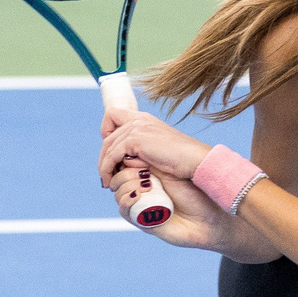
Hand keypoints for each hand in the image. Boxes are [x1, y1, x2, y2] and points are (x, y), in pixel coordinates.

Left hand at [97, 109, 212, 189]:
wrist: (194, 160)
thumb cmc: (182, 160)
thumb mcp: (158, 149)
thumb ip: (143, 149)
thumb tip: (126, 161)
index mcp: (144, 118)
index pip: (113, 115)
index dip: (107, 132)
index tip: (111, 152)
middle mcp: (138, 119)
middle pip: (107, 134)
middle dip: (103, 155)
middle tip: (105, 174)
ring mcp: (137, 128)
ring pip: (107, 145)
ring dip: (103, 165)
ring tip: (106, 181)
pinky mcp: (135, 140)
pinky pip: (112, 154)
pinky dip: (107, 168)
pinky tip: (110, 180)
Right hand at [110, 157, 229, 250]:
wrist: (207, 216)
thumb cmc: (194, 190)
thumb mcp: (167, 166)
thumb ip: (143, 157)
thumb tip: (121, 151)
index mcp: (145, 171)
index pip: (119, 161)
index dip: (121, 157)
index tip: (135, 155)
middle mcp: (139, 187)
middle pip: (113, 175)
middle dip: (124, 169)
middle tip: (144, 171)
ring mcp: (138, 204)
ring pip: (116, 191)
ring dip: (128, 184)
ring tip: (149, 185)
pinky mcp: (140, 220)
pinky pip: (123, 209)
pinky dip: (128, 199)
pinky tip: (142, 195)